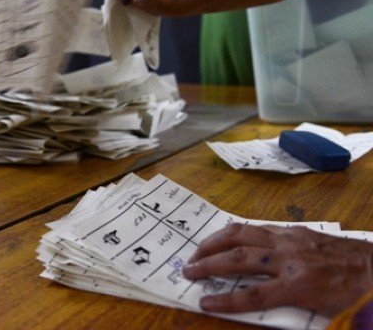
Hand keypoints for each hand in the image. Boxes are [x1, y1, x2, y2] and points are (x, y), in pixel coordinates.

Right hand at [182, 223, 372, 316]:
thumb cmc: (358, 298)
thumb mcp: (326, 315)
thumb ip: (292, 312)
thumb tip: (262, 309)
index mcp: (299, 284)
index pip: (252, 295)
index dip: (225, 301)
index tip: (202, 303)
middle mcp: (290, 258)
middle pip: (239, 257)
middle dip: (209, 263)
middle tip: (187, 269)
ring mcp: (292, 239)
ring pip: (244, 233)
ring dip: (216, 241)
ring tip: (198, 250)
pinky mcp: (297, 230)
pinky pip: (260, 227)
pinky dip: (238, 232)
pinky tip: (229, 238)